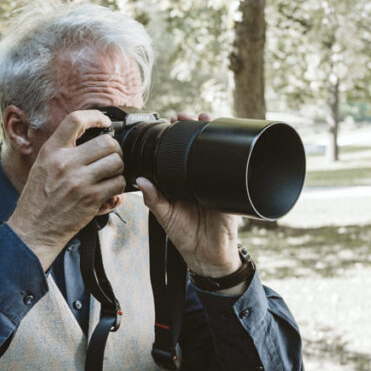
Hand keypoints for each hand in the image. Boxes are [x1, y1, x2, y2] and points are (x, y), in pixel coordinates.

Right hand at [7, 110, 125, 269]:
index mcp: (51, 151)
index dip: (95, 116)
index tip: (105, 121)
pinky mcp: (91, 199)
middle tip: (110, 157)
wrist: (33, 229)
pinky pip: (118, 184)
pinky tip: (109, 190)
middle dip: (114, 149)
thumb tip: (92, 138)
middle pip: (107, 142)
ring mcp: (79, 181)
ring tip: (109, 175)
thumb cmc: (38, 199)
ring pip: (116, 162)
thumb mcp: (42, 166)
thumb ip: (63, 151)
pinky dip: (118, 187)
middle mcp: (65, 163)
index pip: (76, 120)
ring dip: (118, 168)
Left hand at [135, 112, 242, 283]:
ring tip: (205, 118)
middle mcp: (196, 178)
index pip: (176, 153)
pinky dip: (230, 154)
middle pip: (196, 147)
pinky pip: (230, 169)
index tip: (169, 121)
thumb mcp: (166, 217)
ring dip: (211, 133)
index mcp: (180, 182)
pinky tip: (226, 140)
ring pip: (213, 152)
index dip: (174, 137)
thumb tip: (140, 181)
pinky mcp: (228, 190)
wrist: (208, 255)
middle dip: (193, 128)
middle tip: (186, 115)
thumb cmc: (185, 236)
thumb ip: (154, 200)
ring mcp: (213, 182)